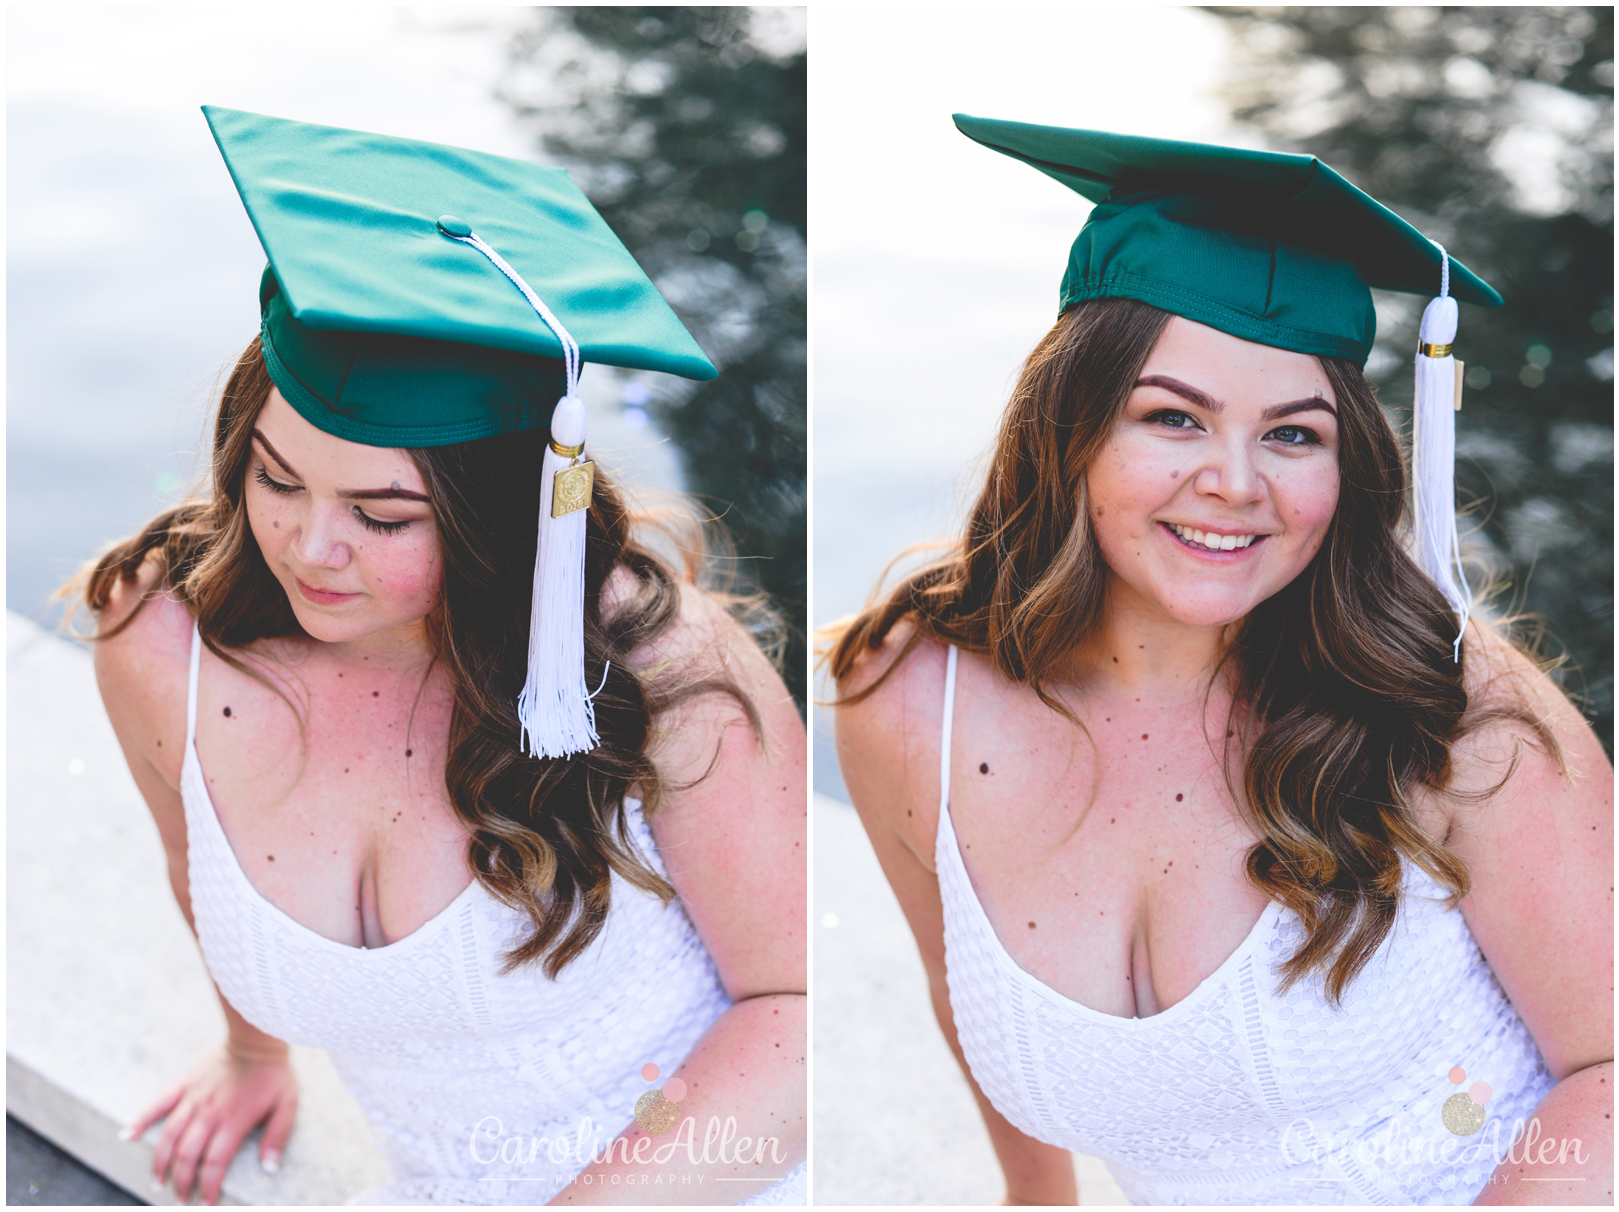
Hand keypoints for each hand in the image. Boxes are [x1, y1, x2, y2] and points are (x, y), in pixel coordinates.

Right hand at [122, 1036, 297, 1205]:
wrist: (256, 1035)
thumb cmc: (274, 1072)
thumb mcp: (288, 1103)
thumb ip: (279, 1136)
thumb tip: (270, 1167)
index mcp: (233, 1122)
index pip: (213, 1164)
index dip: (208, 1188)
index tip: (205, 1204)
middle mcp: (208, 1114)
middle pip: (187, 1156)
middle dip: (181, 1183)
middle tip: (181, 1199)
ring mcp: (193, 1099)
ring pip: (168, 1137)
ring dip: (160, 1163)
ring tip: (157, 1182)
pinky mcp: (183, 1084)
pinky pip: (157, 1105)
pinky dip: (140, 1121)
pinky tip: (127, 1136)